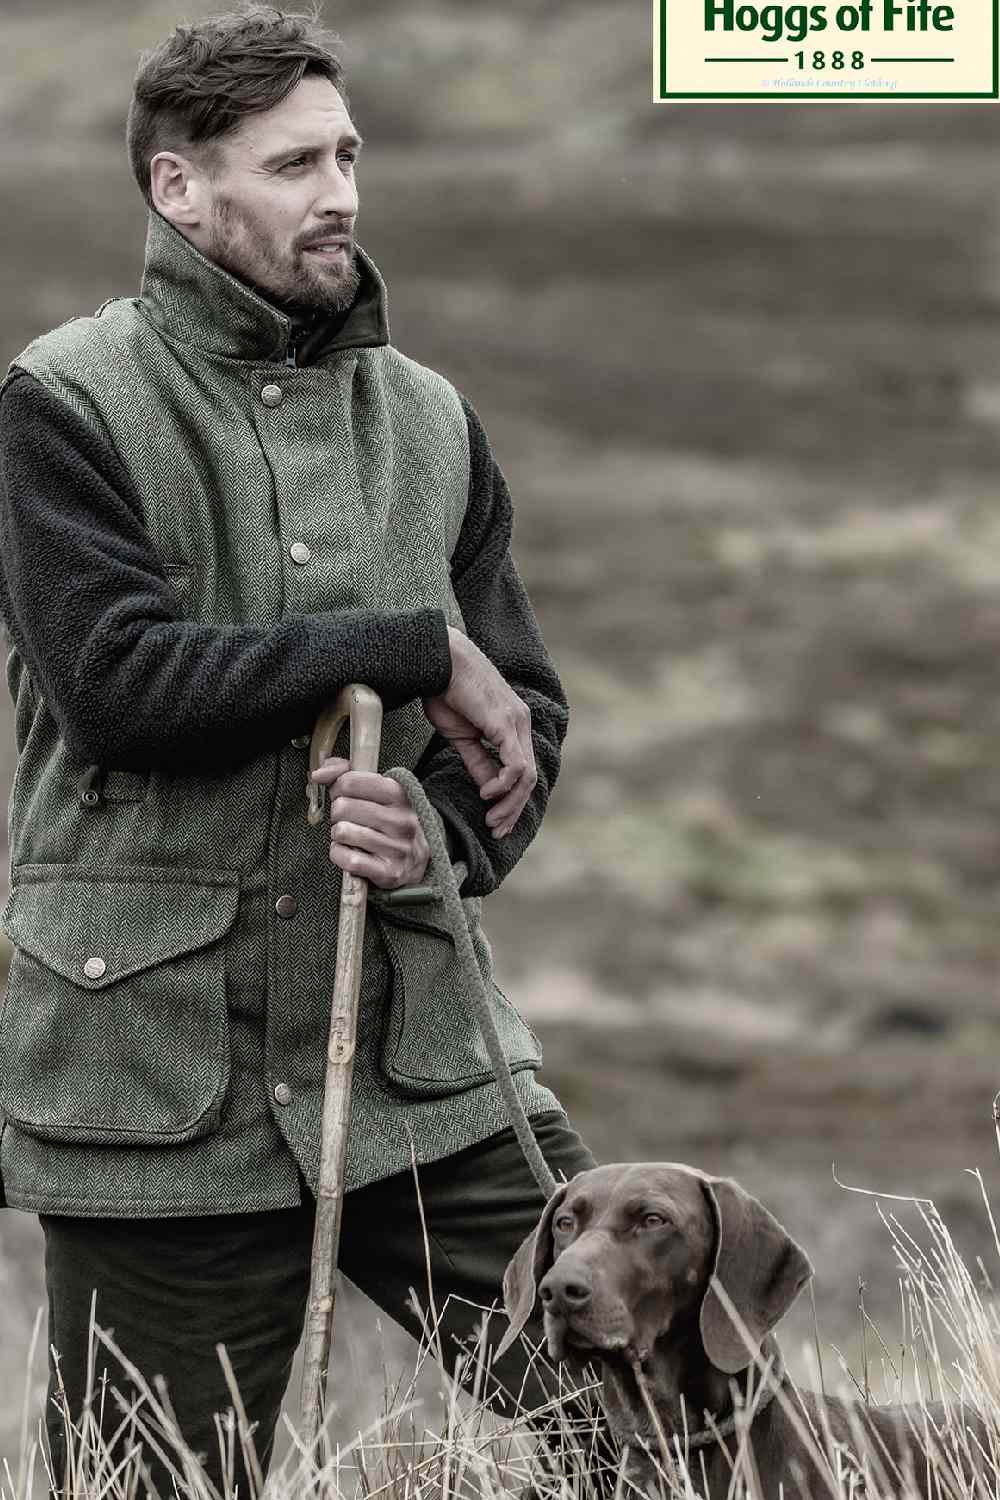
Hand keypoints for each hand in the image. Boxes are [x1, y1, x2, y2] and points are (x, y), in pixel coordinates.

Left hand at [309, 757, 429, 887]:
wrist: (417, 862)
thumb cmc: (389, 821)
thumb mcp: (377, 791)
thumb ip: (345, 773)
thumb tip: (319, 774)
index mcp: (399, 794)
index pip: (350, 782)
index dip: (337, 789)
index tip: (343, 796)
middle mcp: (402, 820)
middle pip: (342, 807)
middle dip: (337, 814)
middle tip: (347, 819)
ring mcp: (398, 848)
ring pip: (342, 832)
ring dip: (339, 836)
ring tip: (351, 837)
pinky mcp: (390, 873)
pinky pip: (348, 860)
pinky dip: (340, 856)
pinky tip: (350, 853)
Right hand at [422, 629, 536, 839]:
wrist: (438, 660)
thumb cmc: (445, 691)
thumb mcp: (462, 736)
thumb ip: (478, 761)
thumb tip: (488, 790)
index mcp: (512, 726)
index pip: (522, 771)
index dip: (512, 801)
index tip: (497, 822)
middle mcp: (521, 724)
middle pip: (529, 778)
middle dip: (513, 809)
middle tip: (496, 829)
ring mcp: (517, 722)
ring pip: (526, 776)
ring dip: (509, 803)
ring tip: (491, 818)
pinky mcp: (506, 723)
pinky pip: (515, 764)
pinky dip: (503, 784)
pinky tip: (487, 794)